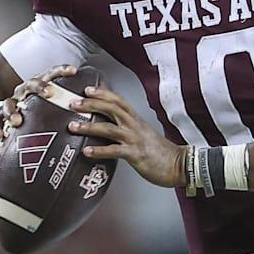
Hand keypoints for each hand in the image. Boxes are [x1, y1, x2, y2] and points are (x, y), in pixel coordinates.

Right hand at [0, 64, 77, 139]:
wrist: (3, 117)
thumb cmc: (34, 112)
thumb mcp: (49, 106)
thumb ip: (67, 105)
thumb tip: (96, 107)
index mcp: (38, 87)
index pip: (50, 74)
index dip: (61, 70)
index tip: (74, 70)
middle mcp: (23, 93)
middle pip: (30, 84)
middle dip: (40, 87)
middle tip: (50, 92)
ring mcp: (9, 105)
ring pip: (8, 104)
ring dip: (12, 111)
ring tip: (17, 121)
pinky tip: (0, 137)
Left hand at [67, 84, 187, 187]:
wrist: (180, 164)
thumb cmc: (161, 153)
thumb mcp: (144, 135)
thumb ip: (129, 130)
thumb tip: (111, 130)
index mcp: (137, 120)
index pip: (118, 101)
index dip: (103, 93)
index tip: (87, 89)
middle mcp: (135, 126)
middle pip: (111, 108)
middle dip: (91, 104)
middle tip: (74, 103)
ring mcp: (135, 139)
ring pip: (108, 128)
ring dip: (88, 126)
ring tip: (72, 126)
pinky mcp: (135, 155)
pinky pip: (114, 151)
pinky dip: (99, 151)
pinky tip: (86, 152)